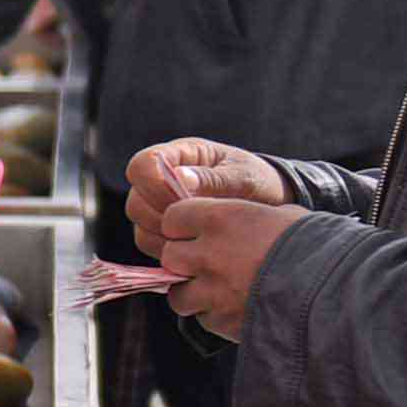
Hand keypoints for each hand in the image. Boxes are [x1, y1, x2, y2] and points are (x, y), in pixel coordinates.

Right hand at [124, 137, 287, 244]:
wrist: (270, 205)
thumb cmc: (259, 182)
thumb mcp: (244, 177)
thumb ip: (213, 179)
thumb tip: (180, 178)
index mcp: (179, 156)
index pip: (142, 166)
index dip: (153, 186)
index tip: (184, 201)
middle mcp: (161, 180)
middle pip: (136, 201)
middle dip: (161, 217)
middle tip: (194, 225)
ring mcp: (159, 207)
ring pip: (139, 225)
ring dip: (164, 236)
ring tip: (198, 237)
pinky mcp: (163, 231)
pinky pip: (149, 244)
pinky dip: (167, 250)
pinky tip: (195, 249)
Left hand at [153, 193, 303, 342]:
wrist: (335, 289)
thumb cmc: (317, 245)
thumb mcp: (283, 216)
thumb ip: (250, 219)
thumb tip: (245, 223)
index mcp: (222, 219)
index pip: (173, 217)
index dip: (182, 225)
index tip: (194, 231)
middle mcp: (209, 253)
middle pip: (170, 256)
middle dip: (183, 260)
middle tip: (206, 263)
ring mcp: (213, 290)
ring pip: (178, 294)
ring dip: (193, 293)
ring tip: (217, 292)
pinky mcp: (223, 321)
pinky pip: (204, 319)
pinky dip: (214, 316)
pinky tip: (237, 309)